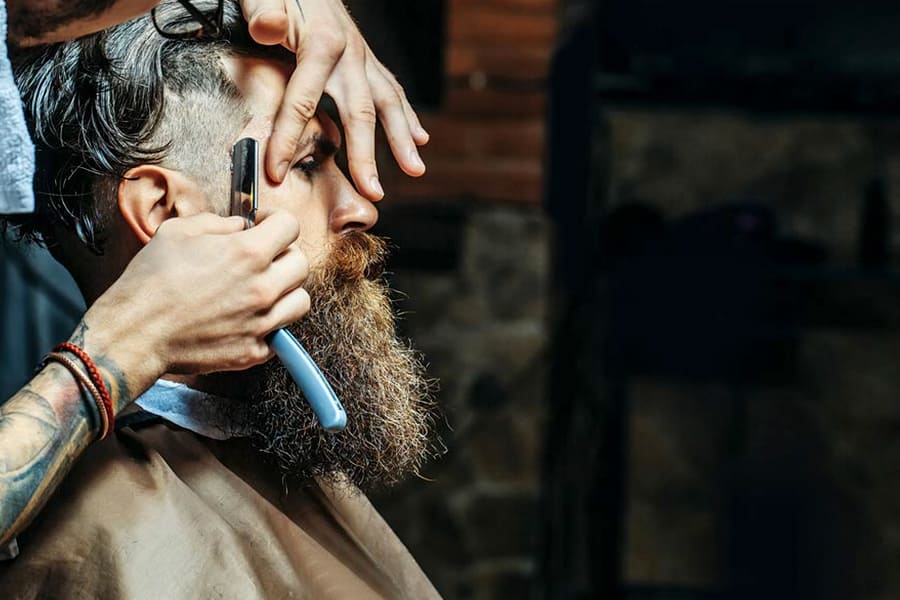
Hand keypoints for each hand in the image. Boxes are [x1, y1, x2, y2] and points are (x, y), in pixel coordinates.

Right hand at [81, 211, 308, 397]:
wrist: (134, 333)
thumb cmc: (149, 282)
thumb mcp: (177, 232)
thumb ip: (217, 224)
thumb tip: (240, 226)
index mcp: (248, 253)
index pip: (290, 226)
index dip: (276, 221)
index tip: (264, 225)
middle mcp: (263, 288)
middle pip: (302, 264)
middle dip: (285, 254)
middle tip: (265, 257)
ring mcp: (261, 323)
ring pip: (301, 301)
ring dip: (286, 291)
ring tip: (264, 289)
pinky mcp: (253, 351)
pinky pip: (280, 335)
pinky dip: (269, 325)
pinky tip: (248, 318)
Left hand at [240, 0, 429, 198]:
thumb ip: (264, 13)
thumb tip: (267, 27)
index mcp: (320, 43)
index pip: (302, 101)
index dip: (286, 139)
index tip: (276, 172)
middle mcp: (350, 54)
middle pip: (360, 113)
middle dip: (365, 157)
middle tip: (373, 191)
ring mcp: (362, 58)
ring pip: (387, 104)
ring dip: (403, 139)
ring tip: (415, 170)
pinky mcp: (366, 60)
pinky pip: (391, 91)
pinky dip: (407, 117)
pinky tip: (419, 139)